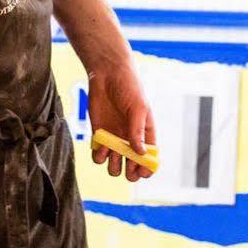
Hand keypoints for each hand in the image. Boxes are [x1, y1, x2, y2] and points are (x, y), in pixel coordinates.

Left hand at [88, 63, 156, 181]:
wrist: (107, 75)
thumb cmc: (129, 88)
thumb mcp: (137, 108)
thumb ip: (137, 131)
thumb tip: (140, 154)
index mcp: (145, 134)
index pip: (149, 158)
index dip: (147, 168)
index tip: (143, 172)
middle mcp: (130, 140)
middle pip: (132, 168)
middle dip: (130, 172)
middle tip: (127, 165)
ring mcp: (114, 139)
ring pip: (115, 166)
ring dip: (114, 166)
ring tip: (112, 154)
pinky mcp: (99, 135)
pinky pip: (99, 156)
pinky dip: (99, 156)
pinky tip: (101, 146)